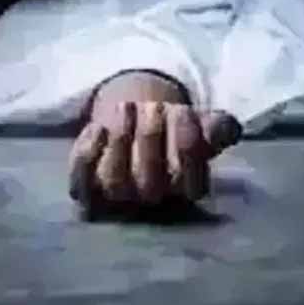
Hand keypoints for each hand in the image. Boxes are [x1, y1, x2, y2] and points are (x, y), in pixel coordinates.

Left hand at [67, 101, 240, 209]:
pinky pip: (80, 180)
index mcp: (183, 188)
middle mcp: (149, 197)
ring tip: (128, 108)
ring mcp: (115, 194)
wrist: (134, 122)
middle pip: (150, 185)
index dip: (190, 150)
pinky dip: (87, 155)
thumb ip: (220, 126)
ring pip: (114, 183)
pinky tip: (96, 126)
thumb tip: (223, 128)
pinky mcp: (86, 183)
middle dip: (152, 141)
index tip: (187, 113)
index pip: (192, 186)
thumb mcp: (203, 123)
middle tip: (154, 108)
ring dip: (120, 143)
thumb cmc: (174, 127)